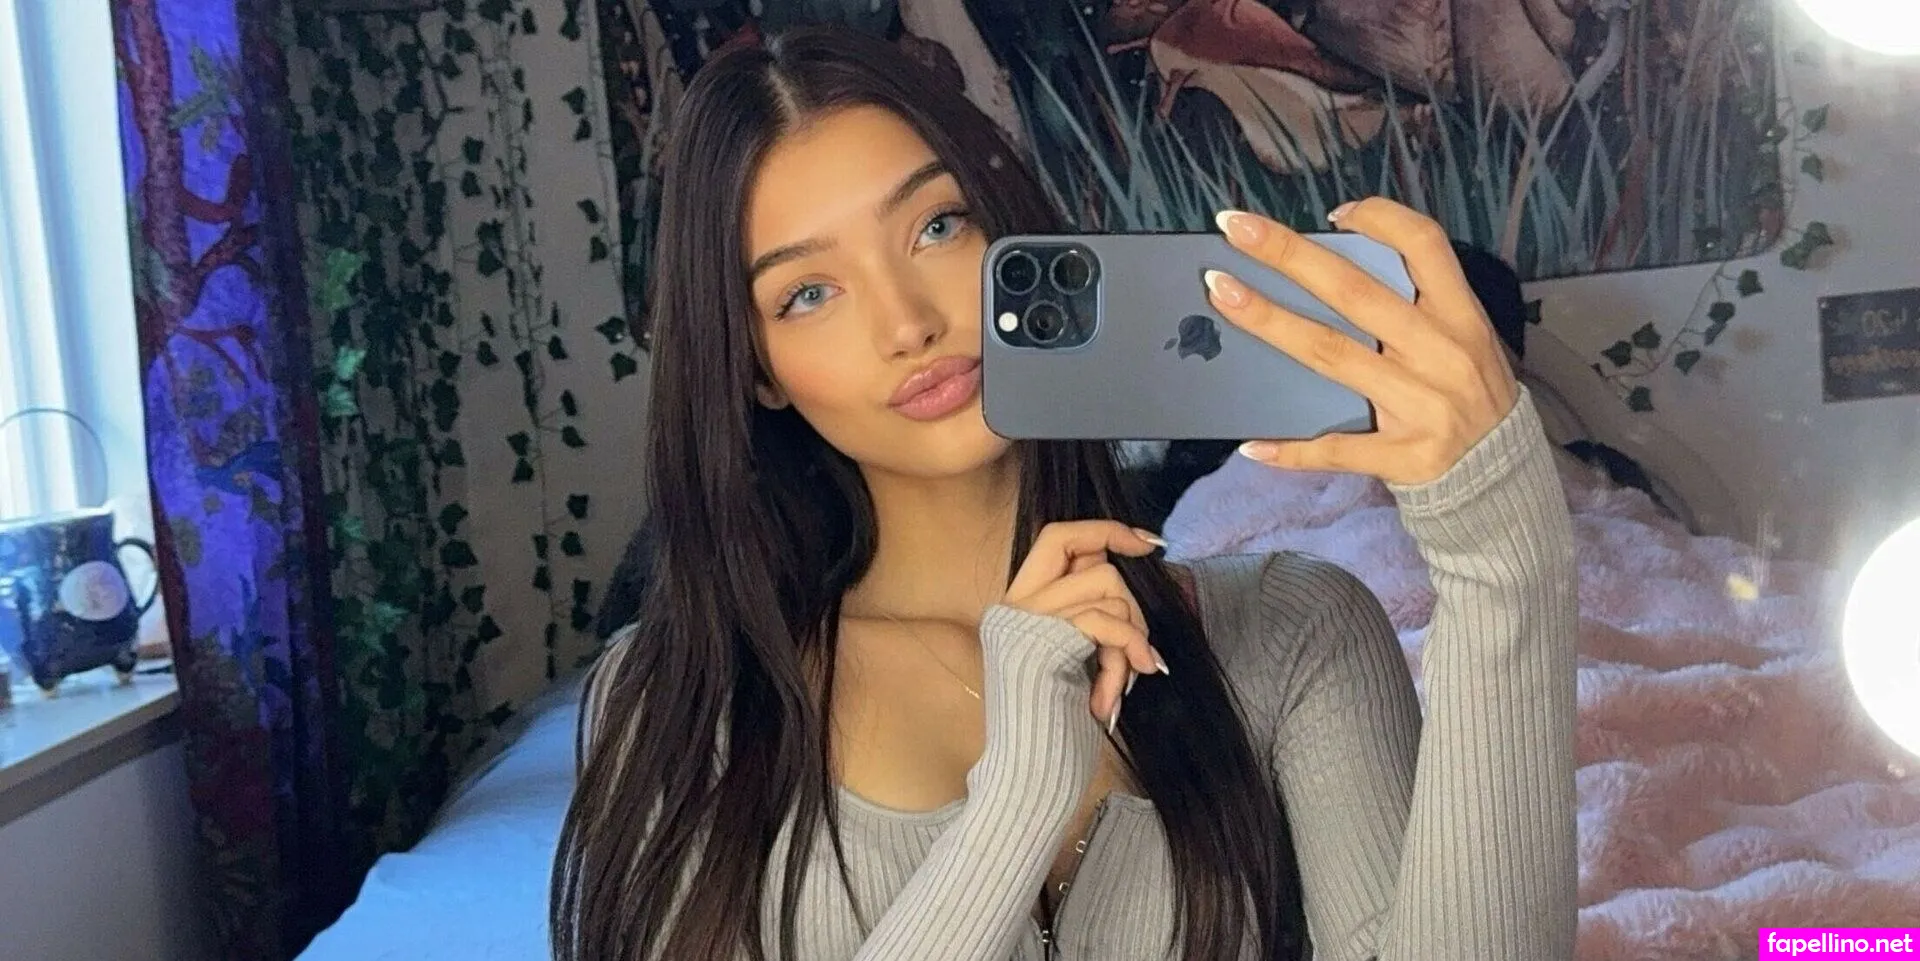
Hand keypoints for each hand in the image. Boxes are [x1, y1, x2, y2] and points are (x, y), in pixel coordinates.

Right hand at [1002, 520, 1169, 730]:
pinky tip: (1121, 689)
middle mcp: (1012, 607)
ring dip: (1129, 638)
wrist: (1029, 774)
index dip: (1105, 531)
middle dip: (1129, 601)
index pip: (1058, 537)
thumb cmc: (1056, 727)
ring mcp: (1024, 623)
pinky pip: (1104, 620)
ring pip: (1106, 587)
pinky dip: (1126, 650)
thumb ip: (1086, 617)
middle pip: (1090, 558)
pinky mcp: (1041, 643)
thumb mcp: (1072, 659)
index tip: (1149, 545)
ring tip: (1120, 684)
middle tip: (1137, 652)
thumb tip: (1127, 570)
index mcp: (1015, 608)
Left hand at [1203, 198, 1519, 486]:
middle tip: (1234, 228)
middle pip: (1354, 293)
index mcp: (1460, 315)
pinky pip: (1338, 448)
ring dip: (1271, 322)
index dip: (1378, 219)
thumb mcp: (1462, 337)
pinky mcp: (1404, 456)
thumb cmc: (1467, 392)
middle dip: (1290, 255)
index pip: (1424, 246)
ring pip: (1332, 355)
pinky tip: (1251, 444)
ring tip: (1222, 295)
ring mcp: (1422, 406)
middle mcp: (1442, 354)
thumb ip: (1413, 305)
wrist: (1503, 476)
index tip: (1331, 213)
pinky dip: (1292, 448)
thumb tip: (1328, 265)